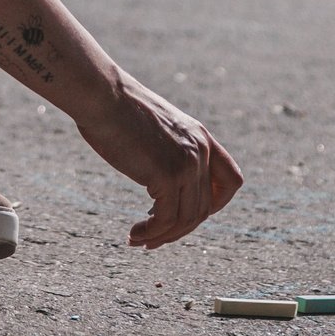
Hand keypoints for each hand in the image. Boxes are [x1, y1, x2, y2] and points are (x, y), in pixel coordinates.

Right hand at [74, 74, 243, 248]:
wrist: (103, 95)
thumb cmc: (117, 110)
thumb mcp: (157, 129)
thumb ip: (169, 151)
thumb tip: (162, 181)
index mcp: (201, 137)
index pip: (231, 179)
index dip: (216, 204)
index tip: (187, 213)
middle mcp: (200, 150)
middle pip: (205, 207)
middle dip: (180, 229)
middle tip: (154, 238)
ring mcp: (186, 163)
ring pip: (187, 218)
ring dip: (163, 236)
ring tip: (140, 240)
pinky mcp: (167, 175)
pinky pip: (166, 218)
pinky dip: (151, 233)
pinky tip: (134, 234)